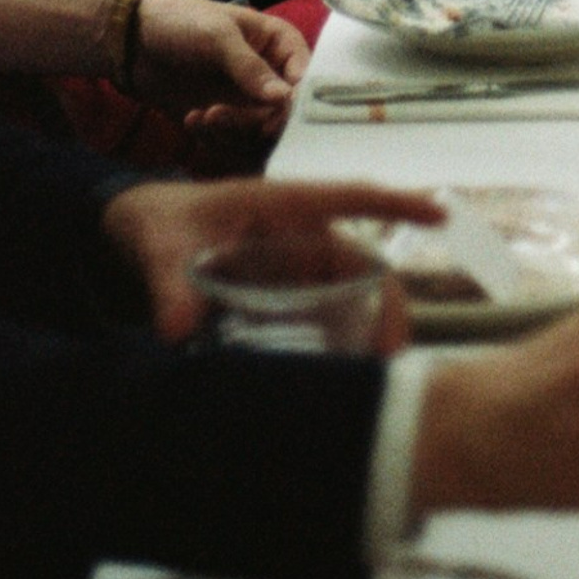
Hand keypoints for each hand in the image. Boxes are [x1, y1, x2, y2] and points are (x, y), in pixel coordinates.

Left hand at [102, 177, 440, 345]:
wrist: (139, 235)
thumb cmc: (158, 221)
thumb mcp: (160, 246)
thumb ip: (168, 285)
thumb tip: (176, 332)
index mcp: (279, 206)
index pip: (347, 198)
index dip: (394, 204)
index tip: (440, 213)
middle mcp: (297, 234)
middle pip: (358, 261)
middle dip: (385, 300)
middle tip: (392, 352)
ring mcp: (293, 265)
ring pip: (348, 292)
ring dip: (369, 326)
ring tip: (378, 374)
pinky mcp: (282, 295)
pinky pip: (324, 315)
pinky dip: (340, 342)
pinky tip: (343, 380)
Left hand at [129, 0, 306, 129]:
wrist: (131, 39)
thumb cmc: (180, 21)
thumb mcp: (217, 37)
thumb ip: (251, 68)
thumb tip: (285, 99)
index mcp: (277, 43)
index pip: (306, 75)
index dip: (297, 98)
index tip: (275, 115)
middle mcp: (269, 74)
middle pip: (284, 112)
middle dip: (256, 120)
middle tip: (223, 116)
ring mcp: (245, 99)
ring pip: (260, 133)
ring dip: (233, 132)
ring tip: (203, 117)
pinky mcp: (223, 119)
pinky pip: (232, 142)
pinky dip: (214, 137)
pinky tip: (191, 119)